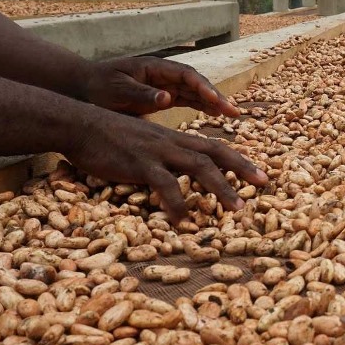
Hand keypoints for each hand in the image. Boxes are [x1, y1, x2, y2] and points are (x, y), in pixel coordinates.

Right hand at [64, 108, 268, 221]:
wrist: (79, 124)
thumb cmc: (108, 138)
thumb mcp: (143, 145)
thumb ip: (161, 158)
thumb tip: (174, 176)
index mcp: (174, 139)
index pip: (214, 147)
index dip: (238, 160)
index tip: (258, 174)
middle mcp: (171, 142)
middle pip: (215, 153)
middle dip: (242, 169)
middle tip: (264, 184)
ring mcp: (157, 151)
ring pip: (198, 167)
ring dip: (221, 188)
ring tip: (237, 209)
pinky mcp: (139, 163)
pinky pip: (163, 184)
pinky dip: (177, 202)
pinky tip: (184, 220)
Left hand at [81, 57, 240, 117]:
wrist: (85, 87)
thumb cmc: (99, 86)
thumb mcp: (117, 90)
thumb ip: (142, 94)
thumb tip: (167, 98)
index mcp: (155, 68)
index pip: (185, 75)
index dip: (202, 86)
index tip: (214, 99)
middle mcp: (164, 75)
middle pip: (196, 83)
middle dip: (216, 96)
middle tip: (233, 111)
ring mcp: (164, 85)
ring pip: (195, 92)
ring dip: (213, 103)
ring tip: (232, 115)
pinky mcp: (162, 97)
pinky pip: (187, 100)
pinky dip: (202, 107)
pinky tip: (215, 116)